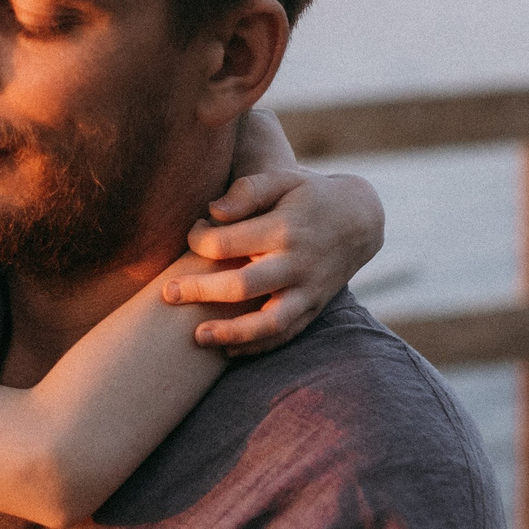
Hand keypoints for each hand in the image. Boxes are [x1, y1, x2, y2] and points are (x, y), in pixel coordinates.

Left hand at [166, 167, 385, 356]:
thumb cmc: (308, 195)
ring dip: (231, 333)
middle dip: (200, 292)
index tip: (193, 233)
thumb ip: (247, 191)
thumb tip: (212, 212)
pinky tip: (228, 349)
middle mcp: (297, 263)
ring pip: (268, 323)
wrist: (361, 218)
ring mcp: (308, 290)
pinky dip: (257, 345)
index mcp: (284, 228)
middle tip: (167, 294)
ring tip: (197, 337)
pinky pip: (285, 334)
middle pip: (242, 286)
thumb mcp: (282, 179)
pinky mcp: (314, 307)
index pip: (226, 242)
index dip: (198, 239)